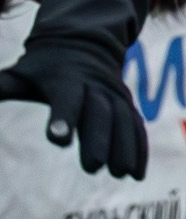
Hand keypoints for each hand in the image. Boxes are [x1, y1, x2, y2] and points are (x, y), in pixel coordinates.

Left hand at [0, 37, 146, 177]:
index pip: (65, 98)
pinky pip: (136, 125)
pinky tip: (136, 173)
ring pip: (124, 119)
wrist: (83, 43)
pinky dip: (139, 148)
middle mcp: (95, 85)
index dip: (63, 117)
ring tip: (120, 174)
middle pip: (100, 112)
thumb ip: (0, 88)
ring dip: (125, 147)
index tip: (58, 139)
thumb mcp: (18, 74)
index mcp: (66, 79)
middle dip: (100, 138)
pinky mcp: (126, 103)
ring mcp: (115, 93)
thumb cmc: (41, 68)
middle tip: (94, 167)